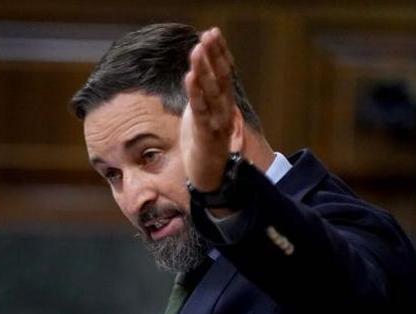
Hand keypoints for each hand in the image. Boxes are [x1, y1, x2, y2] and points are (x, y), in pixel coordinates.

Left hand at [181, 27, 241, 192]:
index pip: (225, 72)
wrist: (209, 178)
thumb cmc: (203, 145)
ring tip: (198, 49)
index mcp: (225, 104)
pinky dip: (195, 92)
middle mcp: (225, 110)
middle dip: (214, 55)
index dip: (219, 52)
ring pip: (212, 91)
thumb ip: (202, 94)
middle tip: (209, 34)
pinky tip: (190, 76)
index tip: (212, 33)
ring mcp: (217, 123)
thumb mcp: (202, 114)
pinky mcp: (206, 135)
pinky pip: (200, 110)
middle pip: (222, 77)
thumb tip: (196, 72)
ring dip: (204, 69)